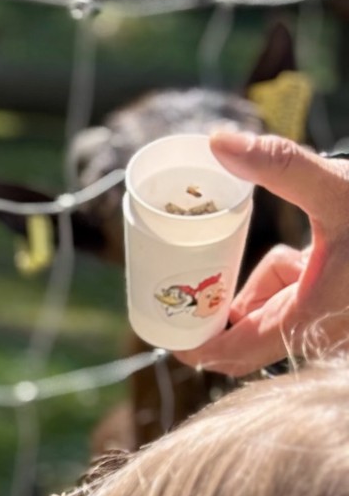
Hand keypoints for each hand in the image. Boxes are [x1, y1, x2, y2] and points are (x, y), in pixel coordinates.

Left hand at [191, 131, 348, 375]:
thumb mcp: (335, 185)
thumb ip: (279, 165)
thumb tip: (217, 141)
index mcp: (313, 315)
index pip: (235, 355)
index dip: (195, 347)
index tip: (164, 327)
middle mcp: (322, 333)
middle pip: (246, 341)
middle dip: (221, 311)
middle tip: (193, 279)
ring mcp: (329, 328)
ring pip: (268, 317)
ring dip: (260, 287)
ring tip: (294, 251)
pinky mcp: (334, 316)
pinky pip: (290, 307)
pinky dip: (283, 281)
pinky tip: (305, 256)